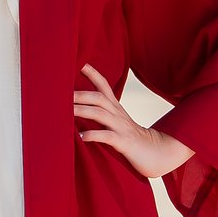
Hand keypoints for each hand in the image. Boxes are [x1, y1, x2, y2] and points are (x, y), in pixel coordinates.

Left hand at [73, 63, 195, 177]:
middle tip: (61, 94)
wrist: (157, 154)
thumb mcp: (116, 123)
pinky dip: (93, 135)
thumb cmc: (131, 139)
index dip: (92, 73)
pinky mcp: (124, 142)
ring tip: (67, 112)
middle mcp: (118, 114)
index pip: (104, 85)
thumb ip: (101, 114)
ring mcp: (121, 128)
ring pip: (101, 114)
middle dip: (81, 94)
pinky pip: (107, 136)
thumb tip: (77, 109)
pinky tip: (81, 137)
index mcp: (116, 108)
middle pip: (99, 98)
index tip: (79, 63)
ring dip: (83, 111)